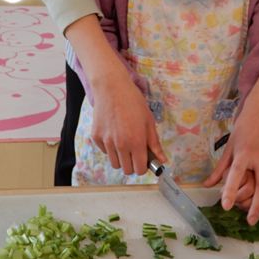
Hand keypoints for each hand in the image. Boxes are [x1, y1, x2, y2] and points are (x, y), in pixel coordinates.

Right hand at [64, 14, 167, 175]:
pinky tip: (114, 134)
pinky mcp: (96, 137)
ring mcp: (106, 142)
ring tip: (124, 143)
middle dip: (132, 164)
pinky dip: (110, 148)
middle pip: (126, 170)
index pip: (139, 170)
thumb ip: (155, 144)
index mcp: (136, 142)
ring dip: (121, 158)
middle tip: (135, 152)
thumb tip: (162, 160)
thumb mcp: (149, 122)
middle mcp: (120, 145)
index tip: (144, 160)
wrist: (112, 88)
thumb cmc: (133, 102)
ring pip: (114, 163)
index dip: (143, 167)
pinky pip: (104, 151)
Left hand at [204, 97, 258, 224]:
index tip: (226, 206)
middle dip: (256, 208)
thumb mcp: (229, 147)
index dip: (230, 191)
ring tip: (255, 209)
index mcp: (244, 153)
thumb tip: (207, 185)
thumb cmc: (245, 129)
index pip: (236, 175)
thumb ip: (220, 169)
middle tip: (249, 221)